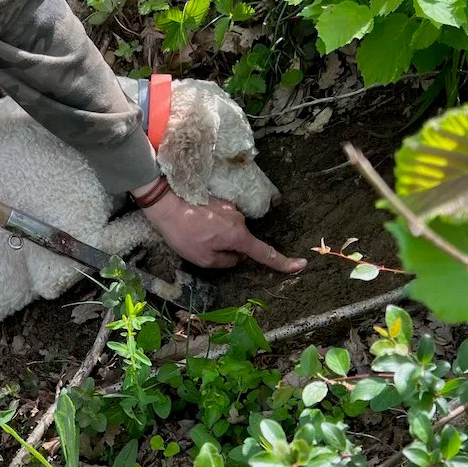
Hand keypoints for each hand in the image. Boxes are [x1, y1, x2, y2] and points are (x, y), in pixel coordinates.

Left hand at [135, 179, 306, 272]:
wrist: (167, 202)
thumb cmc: (184, 233)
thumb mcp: (203, 259)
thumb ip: (225, 262)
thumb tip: (236, 257)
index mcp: (238, 236)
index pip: (265, 253)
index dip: (282, 262)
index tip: (300, 266)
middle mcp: (239, 220)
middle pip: (241, 242)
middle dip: (227, 249)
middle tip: (201, 246)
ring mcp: (231, 208)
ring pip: (230, 231)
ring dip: (216, 235)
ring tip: (194, 233)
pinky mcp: (221, 201)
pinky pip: (222, 220)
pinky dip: (211, 225)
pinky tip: (195, 223)